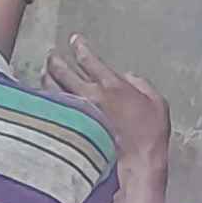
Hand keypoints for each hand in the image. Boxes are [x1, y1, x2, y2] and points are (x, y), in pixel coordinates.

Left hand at [48, 34, 170, 173]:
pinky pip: (54, 108)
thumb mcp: (156, 102)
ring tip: (44, 72)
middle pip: (63, 71)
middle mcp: (91, 96)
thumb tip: (127, 78)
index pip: (88, 60)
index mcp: (112, 86)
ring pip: (53, 89)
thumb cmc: (150, 134)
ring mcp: (79, 114)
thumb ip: (140, 84)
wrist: (138, 162)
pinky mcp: (72, 129)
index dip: (79, 47)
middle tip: (51, 55)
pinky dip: (48, 99)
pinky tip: (47, 98)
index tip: (74, 40)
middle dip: (55, 60)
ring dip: (47, 77)